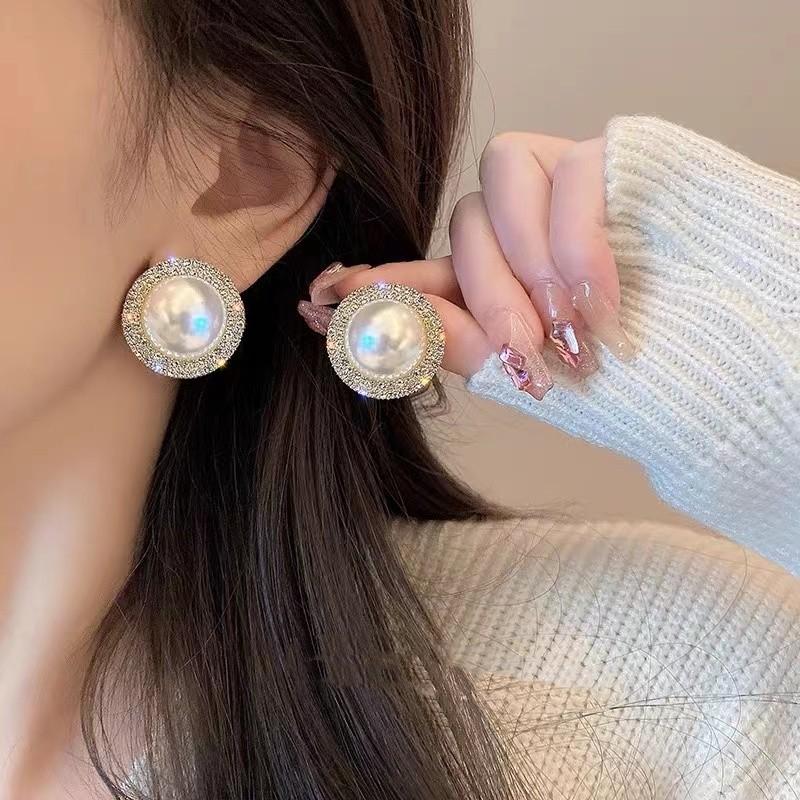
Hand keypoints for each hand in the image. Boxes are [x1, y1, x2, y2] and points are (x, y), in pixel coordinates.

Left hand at [299, 131, 635, 398]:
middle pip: (459, 224)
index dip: (373, 279)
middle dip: (484, 291)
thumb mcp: (538, 370)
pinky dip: (578, 249)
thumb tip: (363, 321)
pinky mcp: (611, 156)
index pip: (423, 266)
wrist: (731, 358)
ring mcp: (562, 187)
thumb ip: (457, 342)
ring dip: (525, 263)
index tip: (321, 301)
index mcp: (500, 281)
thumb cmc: (639, 370)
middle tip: (523, 352)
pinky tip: (600, 304)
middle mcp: (522, 228)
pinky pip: (570, 176)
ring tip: (566, 326)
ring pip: (496, 177)